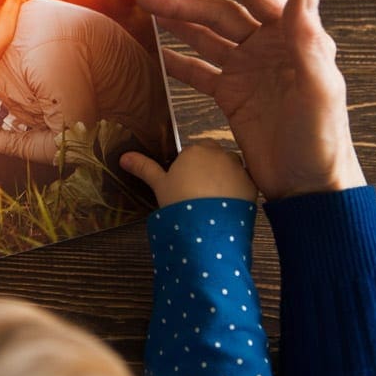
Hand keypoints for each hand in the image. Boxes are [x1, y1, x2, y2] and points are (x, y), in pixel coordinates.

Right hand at [121, 140, 256, 206]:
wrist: (207, 226)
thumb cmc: (179, 200)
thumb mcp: (159, 185)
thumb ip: (144, 167)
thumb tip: (123, 156)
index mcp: (195, 150)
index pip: (193, 152)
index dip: (188, 168)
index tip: (184, 184)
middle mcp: (219, 153)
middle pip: (214, 156)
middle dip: (208, 169)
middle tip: (198, 192)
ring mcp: (238, 169)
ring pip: (230, 168)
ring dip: (225, 178)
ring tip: (214, 201)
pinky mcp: (251, 185)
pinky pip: (244, 184)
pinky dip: (237, 191)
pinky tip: (227, 206)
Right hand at [136, 0, 364, 199]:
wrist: (307, 185)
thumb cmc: (322, 139)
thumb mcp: (319, 88)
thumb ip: (309, 40)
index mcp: (292, 39)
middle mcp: (268, 49)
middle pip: (219, 15)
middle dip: (182, 3)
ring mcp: (246, 71)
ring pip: (205, 38)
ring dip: (176, 25)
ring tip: (143, 13)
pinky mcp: (230, 96)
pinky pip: (198, 71)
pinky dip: (176, 62)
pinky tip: (153, 54)